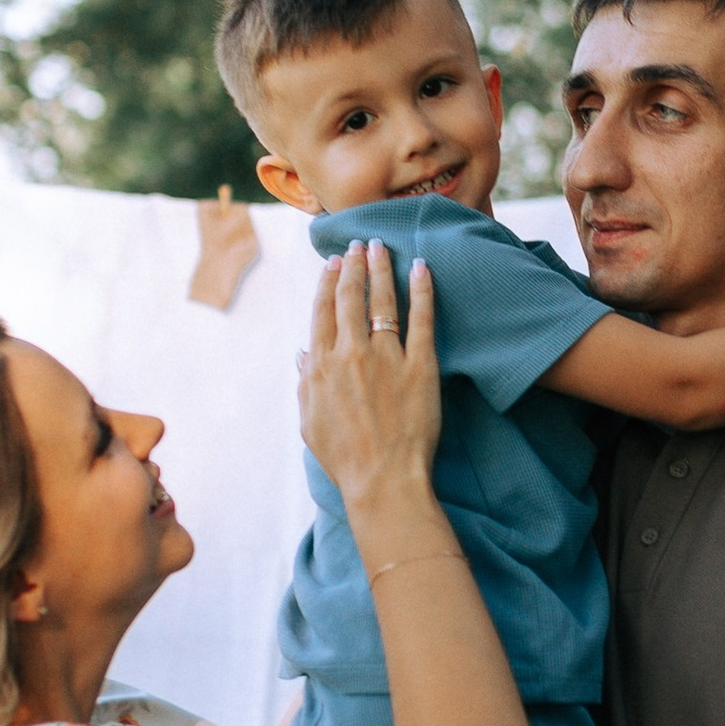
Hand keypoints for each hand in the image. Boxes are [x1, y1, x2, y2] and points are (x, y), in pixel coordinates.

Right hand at [298, 240, 440, 507]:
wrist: (383, 480)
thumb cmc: (344, 459)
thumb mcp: (309, 423)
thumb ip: (306, 382)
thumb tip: (302, 353)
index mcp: (322, 366)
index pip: (323, 311)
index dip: (328, 282)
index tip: (334, 263)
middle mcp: (352, 354)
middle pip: (351, 298)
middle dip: (354, 265)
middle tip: (359, 245)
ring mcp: (387, 358)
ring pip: (383, 301)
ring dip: (381, 269)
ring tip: (382, 247)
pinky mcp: (421, 367)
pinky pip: (422, 320)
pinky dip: (422, 290)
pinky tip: (421, 268)